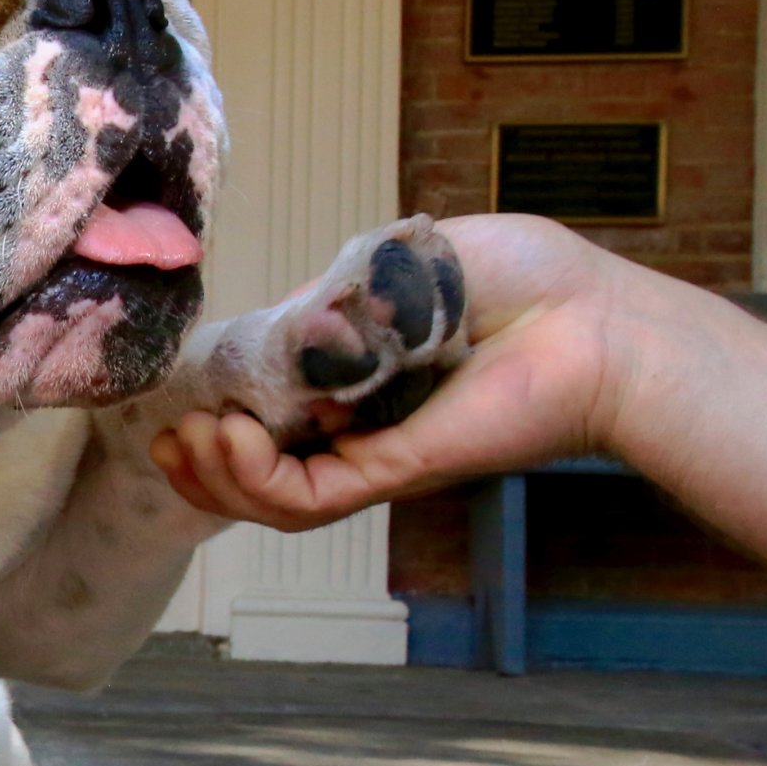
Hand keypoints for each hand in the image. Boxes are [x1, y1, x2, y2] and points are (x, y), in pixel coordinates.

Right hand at [150, 214, 641, 531]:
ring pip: (272, 500)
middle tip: (171, 441)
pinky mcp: (397, 471)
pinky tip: (235, 440)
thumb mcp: (395, 265)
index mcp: (357, 377)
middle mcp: (361, 426)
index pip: (264, 416)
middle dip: (198, 467)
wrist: (595, 317)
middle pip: (256, 475)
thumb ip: (328, 301)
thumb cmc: (523, 281)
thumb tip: (263, 340)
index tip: (178, 407)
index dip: (213, 419)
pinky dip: (257, 482)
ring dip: (216, 479)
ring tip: (198, 442)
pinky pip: (308, 499)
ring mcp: (377, 455)